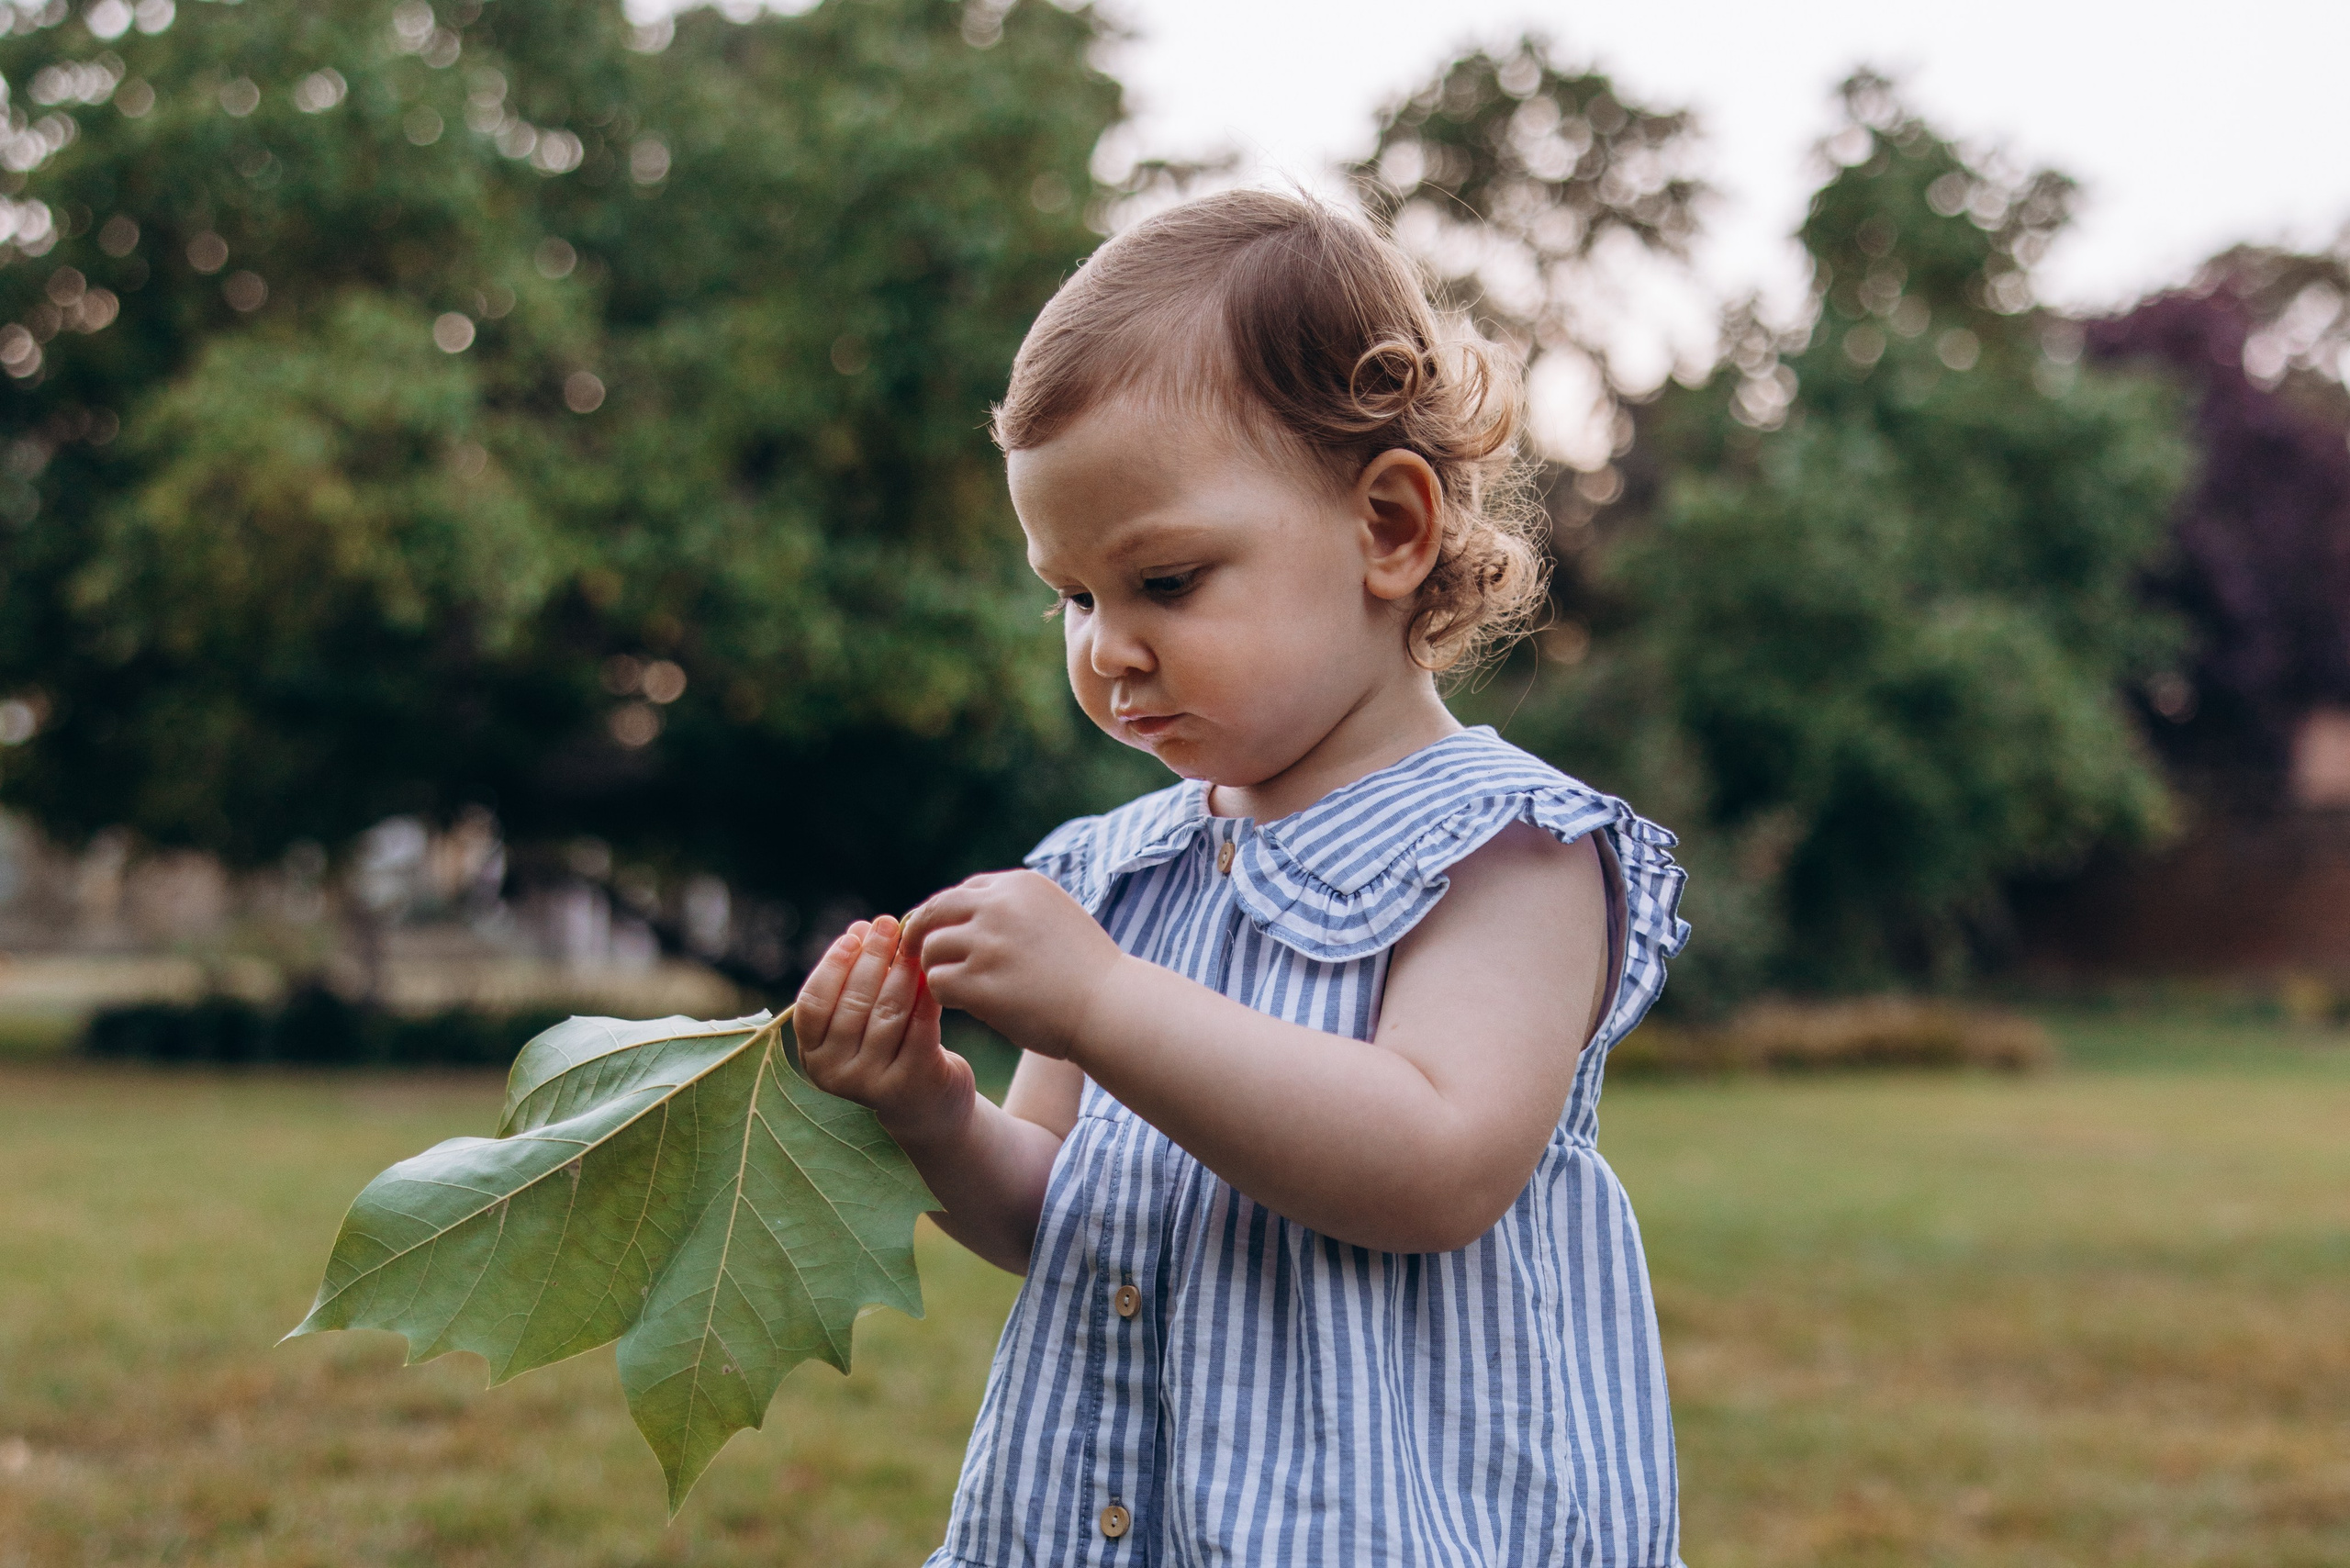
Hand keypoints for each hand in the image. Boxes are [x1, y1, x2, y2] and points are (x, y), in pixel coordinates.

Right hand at [794, 914, 974, 1146]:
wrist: (926, 1106)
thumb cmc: (888, 1049)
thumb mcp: (859, 1021)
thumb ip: (852, 982)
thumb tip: (859, 928)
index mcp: (813, 1055)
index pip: (813, 1003)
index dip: (832, 965)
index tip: (853, 935)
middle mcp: (834, 1073)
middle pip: (853, 1003)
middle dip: (872, 957)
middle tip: (886, 924)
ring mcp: (871, 1083)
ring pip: (887, 1012)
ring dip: (901, 972)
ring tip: (912, 945)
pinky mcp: (911, 1083)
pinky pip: (919, 1027)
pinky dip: (926, 997)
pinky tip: (933, 974)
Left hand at [901, 870, 1127, 1060]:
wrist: (1109, 1007)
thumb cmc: (1086, 971)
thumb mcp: (1056, 916)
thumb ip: (1015, 909)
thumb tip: (967, 916)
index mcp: (1020, 885)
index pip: (964, 891)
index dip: (949, 915)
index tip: (944, 933)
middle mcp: (1000, 906)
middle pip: (936, 911)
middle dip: (921, 932)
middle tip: (915, 953)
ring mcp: (988, 943)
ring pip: (932, 948)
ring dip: (937, 968)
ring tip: (957, 986)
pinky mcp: (979, 981)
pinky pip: (937, 982)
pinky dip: (943, 994)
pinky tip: (963, 1003)